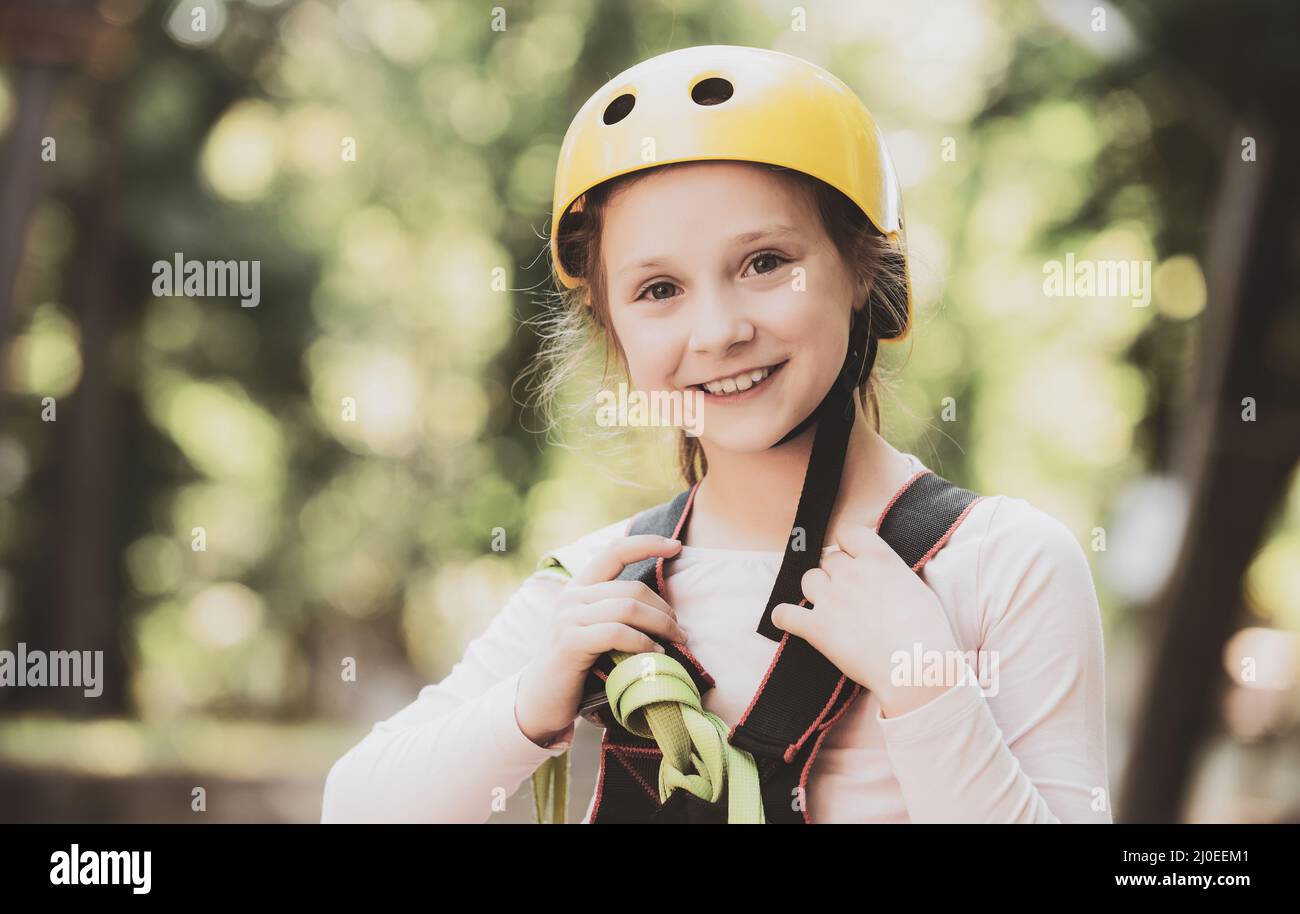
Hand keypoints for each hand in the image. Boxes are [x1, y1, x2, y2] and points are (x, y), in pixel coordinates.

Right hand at [516, 534, 688, 745]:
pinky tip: (656, 654)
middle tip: (680, 631)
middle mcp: (572, 596)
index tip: (677, 546)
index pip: (614, 551)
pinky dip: (643, 643)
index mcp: (580, 587)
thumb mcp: (595, 629)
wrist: (540, 701)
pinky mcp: (571, 642)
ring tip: (676, 642)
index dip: (647, 543)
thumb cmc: (578, 666)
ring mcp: (568, 618)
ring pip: (628, 609)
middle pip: (632, 589)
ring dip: (660, 625)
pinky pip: (617, 633)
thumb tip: (668, 610)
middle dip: (664, 609)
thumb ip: (617, 611)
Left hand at [770, 522, 962, 717]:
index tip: (855, 559)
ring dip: (816, 591)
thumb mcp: (917, 587)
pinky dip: (785, 617)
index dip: (848, 546)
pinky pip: (785, 614)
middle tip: (850, 596)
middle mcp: (851, 572)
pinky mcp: (816, 627)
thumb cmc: (928, 631)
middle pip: (829, 560)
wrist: (916, 665)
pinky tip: (788, 620)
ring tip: (829, 608)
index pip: (847, 532)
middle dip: (837, 574)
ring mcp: (830, 598)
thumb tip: (880, 573)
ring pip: (808, 580)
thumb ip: (890, 573)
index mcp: (878, 558)